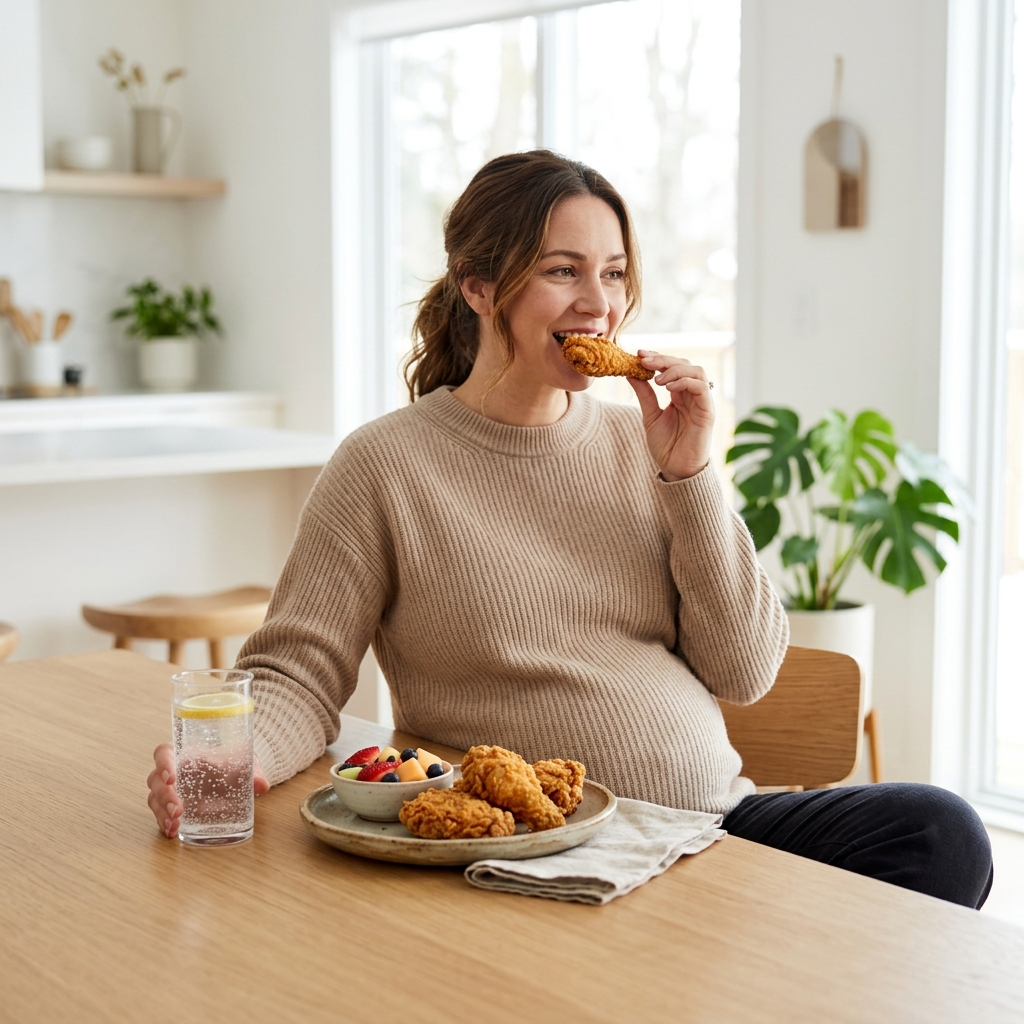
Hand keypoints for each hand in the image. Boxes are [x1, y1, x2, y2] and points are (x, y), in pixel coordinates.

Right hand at [147, 742, 269, 838]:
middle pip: (155, 780)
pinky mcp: (171, 807)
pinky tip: (172, 832)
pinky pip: (160, 814)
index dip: (163, 763)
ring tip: (175, 825)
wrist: (235, 776)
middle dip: (165, 796)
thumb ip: (253, 772)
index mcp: (185, 753)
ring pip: (154, 799)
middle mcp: (173, 771)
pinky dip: (164, 823)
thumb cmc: (234, 764)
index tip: (172, 777)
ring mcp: (170, 790)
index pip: (164, 752)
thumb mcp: (245, 764)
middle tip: (179, 810)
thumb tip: (262, 785)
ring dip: (162, 813)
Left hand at [627, 351, 714, 481]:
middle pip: (684, 364)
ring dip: (675, 369)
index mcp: (680, 394)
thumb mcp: (650, 415)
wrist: (676, 470)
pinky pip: (702, 388)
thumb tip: (630, 372)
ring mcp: (702, 402)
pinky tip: (668, 387)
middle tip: (644, 360)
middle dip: (663, 359)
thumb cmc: (666, 446)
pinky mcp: (708, 411)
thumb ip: (644, 393)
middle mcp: (693, 395)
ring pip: (696, 371)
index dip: (657, 357)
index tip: (639, 354)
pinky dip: (685, 382)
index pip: (673, 367)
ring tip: (657, 378)